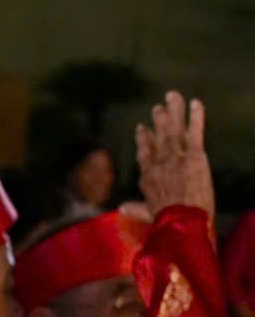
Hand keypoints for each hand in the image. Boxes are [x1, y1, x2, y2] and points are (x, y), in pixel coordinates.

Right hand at [135, 92, 213, 220]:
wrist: (180, 220)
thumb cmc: (165, 220)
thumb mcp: (148, 215)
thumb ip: (135, 208)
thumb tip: (121, 208)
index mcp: (148, 176)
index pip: (144, 153)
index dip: (143, 139)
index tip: (142, 128)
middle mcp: (159, 163)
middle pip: (158, 136)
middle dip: (159, 120)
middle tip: (158, 107)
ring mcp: (175, 156)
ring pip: (173, 129)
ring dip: (173, 111)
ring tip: (172, 96)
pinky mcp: (192, 155)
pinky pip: (194, 131)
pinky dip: (196, 116)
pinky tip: (195, 102)